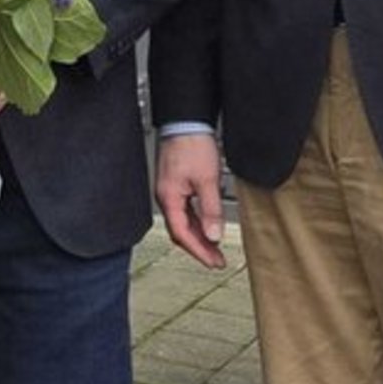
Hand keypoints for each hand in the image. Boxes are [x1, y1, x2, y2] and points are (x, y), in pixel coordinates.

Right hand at [155, 131, 228, 267]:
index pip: (182, 234)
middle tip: (216, 260)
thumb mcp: (207, 180)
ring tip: (215, 247)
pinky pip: (185, 210)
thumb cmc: (192, 145)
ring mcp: (170, 191)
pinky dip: (197, 221)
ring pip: (184, 221)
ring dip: (199, 235)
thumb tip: (214, 235)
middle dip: (199, 247)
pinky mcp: (176, 184)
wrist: (187, 122)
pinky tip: (208, 225)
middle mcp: (166, 196)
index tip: (213, 261)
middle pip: (181, 231)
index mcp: (169, 198)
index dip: (199, 251)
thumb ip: (211, 210)